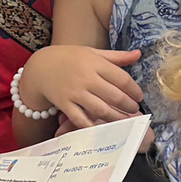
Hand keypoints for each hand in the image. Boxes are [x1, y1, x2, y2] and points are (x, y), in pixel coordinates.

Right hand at [17, 45, 144, 129]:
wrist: (40, 67)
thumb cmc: (70, 58)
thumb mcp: (92, 53)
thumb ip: (117, 56)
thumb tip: (138, 54)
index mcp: (95, 63)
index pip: (122, 78)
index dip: (134, 90)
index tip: (139, 96)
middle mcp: (86, 78)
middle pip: (114, 96)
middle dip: (128, 105)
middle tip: (134, 110)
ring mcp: (75, 93)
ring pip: (101, 110)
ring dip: (116, 117)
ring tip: (124, 120)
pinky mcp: (65, 105)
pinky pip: (81, 119)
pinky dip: (93, 126)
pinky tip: (103, 128)